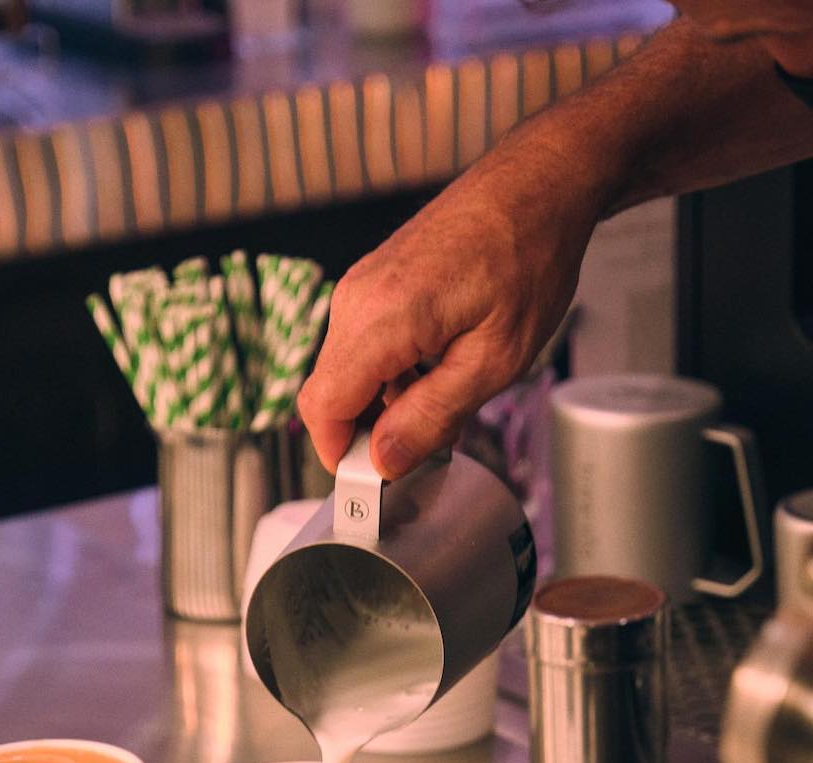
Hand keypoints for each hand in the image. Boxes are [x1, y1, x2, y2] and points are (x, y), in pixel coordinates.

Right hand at [297, 114, 602, 478]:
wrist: (539, 182)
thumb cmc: (528, 258)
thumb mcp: (494, 359)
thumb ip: (431, 416)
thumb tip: (384, 460)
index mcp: (380, 319)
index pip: (322, 408)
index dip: (341, 456)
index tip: (378, 480)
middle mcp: (356, 300)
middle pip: (331, 395)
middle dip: (369, 433)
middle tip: (430, 444)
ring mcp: (361, 287)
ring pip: (348, 373)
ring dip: (386, 402)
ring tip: (449, 396)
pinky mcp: (374, 283)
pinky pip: (364, 346)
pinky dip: (393, 372)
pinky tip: (441, 367)